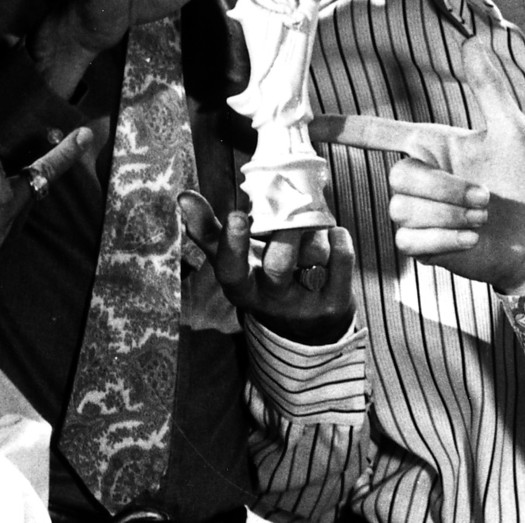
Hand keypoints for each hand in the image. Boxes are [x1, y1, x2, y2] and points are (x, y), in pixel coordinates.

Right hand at [177, 192, 354, 344]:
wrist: (306, 327)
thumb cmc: (263, 281)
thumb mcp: (234, 263)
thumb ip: (209, 232)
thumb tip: (184, 197)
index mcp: (241, 288)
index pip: (231, 271)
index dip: (233, 244)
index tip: (237, 215)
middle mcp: (271, 300)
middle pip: (277, 266)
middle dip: (285, 232)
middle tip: (289, 207)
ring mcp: (304, 304)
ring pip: (312, 259)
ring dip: (315, 230)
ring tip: (312, 217)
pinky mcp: (334, 304)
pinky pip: (341, 265)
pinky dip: (340, 242)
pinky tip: (333, 232)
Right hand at [309, 34, 524, 294]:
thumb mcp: (512, 130)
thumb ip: (489, 87)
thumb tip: (473, 42)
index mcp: (431, 146)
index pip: (377, 134)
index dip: (345, 128)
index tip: (311, 124)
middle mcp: (418, 178)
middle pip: (398, 176)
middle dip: (445, 188)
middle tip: (487, 197)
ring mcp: (417, 215)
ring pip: (402, 209)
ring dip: (449, 214)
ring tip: (483, 217)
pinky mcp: (421, 249)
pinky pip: (408, 241)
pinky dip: (444, 240)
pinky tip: (471, 239)